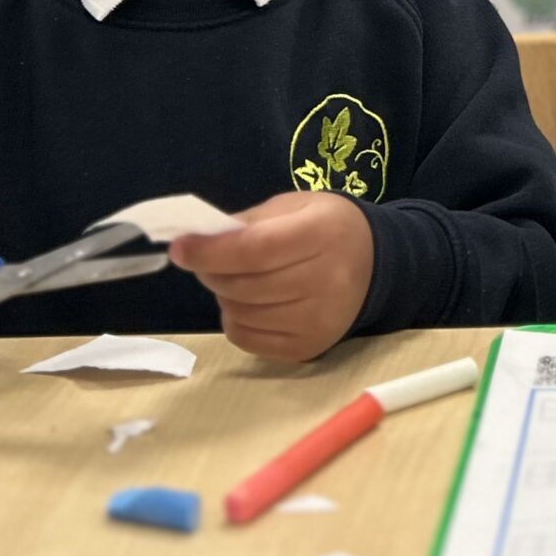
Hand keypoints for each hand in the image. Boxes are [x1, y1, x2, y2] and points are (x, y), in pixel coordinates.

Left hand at [169, 194, 373, 361]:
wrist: (376, 265)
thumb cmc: (328, 227)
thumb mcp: (295, 206)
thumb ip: (249, 222)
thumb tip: (200, 240)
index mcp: (323, 234)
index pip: (256, 249)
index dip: (211, 251)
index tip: (179, 247)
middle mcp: (326, 282)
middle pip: (245, 285)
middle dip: (212, 271)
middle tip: (207, 259)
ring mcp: (318, 321)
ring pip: (242, 313)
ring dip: (225, 295)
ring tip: (237, 279)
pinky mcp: (309, 348)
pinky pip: (248, 339)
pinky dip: (236, 319)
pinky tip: (249, 303)